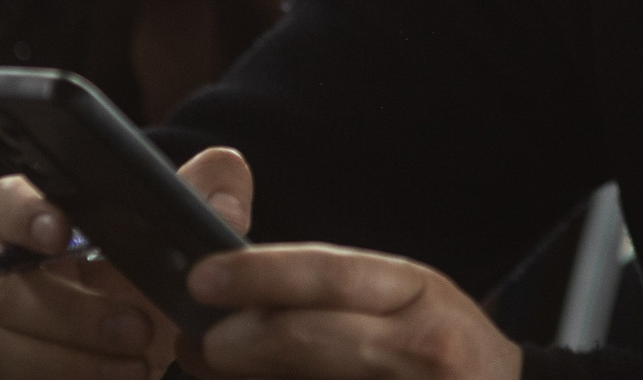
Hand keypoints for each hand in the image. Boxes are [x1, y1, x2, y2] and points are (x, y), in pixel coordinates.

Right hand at [0, 148, 251, 379]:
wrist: (129, 348)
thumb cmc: (140, 281)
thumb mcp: (174, 240)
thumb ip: (206, 198)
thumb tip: (226, 205)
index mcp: (27, 220)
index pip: (2, 201)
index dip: (25, 214)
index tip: (62, 232)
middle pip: (4, 286)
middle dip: (73, 311)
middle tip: (137, 327)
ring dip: (70, 359)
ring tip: (134, 365)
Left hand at [186, 245, 522, 379]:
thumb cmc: (443, 349)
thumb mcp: (407, 300)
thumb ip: (336, 296)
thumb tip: (238, 300)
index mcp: (418, 290)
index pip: (331, 273)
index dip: (262, 273)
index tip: (204, 276)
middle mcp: (421, 341)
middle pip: (310, 336)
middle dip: (241, 340)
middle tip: (199, 341)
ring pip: (307, 378)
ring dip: (252, 376)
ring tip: (215, 365)